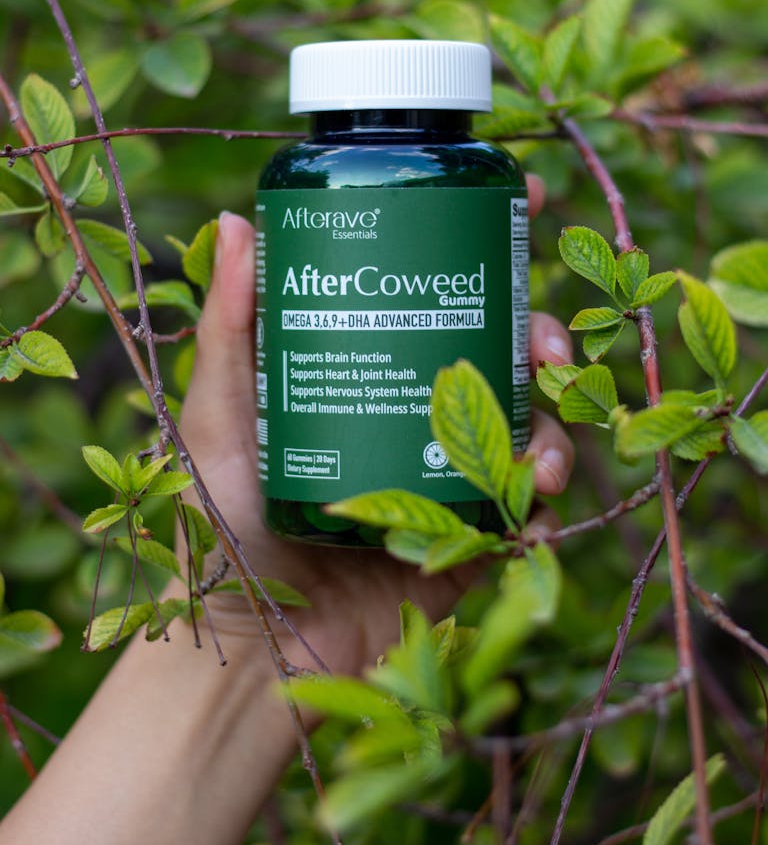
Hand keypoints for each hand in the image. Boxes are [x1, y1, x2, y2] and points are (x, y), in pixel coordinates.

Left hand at [179, 174, 573, 676]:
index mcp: (370, 364)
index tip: (521, 197)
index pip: (435, 288)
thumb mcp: (221, 413)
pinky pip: (527, 505)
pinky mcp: (469, 537)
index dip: (485, 240)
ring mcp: (447, 471)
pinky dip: (543, 493)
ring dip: (554, 417)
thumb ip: (229, 326)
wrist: (245, 646)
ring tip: (542, 435)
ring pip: (529, 420)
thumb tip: (236, 222)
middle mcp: (415, 408)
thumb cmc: (217, 525)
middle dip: (543, 330)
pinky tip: (536, 489)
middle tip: (546, 341)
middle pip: (501, 347)